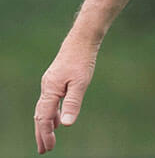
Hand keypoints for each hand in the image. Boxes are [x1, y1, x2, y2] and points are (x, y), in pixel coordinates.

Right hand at [34, 39, 98, 153]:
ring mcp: (50, 84)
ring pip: (44, 109)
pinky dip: (52, 113)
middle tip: (44, 150)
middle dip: (42, 133)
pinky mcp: (56, 81)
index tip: (48, 147)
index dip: (46, 134)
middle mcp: (47, 88)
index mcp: (50, 90)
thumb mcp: (81, 83)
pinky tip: (58, 119)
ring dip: (46, 125)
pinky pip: (50, 102)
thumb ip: (73, 103)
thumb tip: (65, 125)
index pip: (44, 118)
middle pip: (40, 116)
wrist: (81, 41)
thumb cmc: (82, 61)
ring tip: (48, 139)